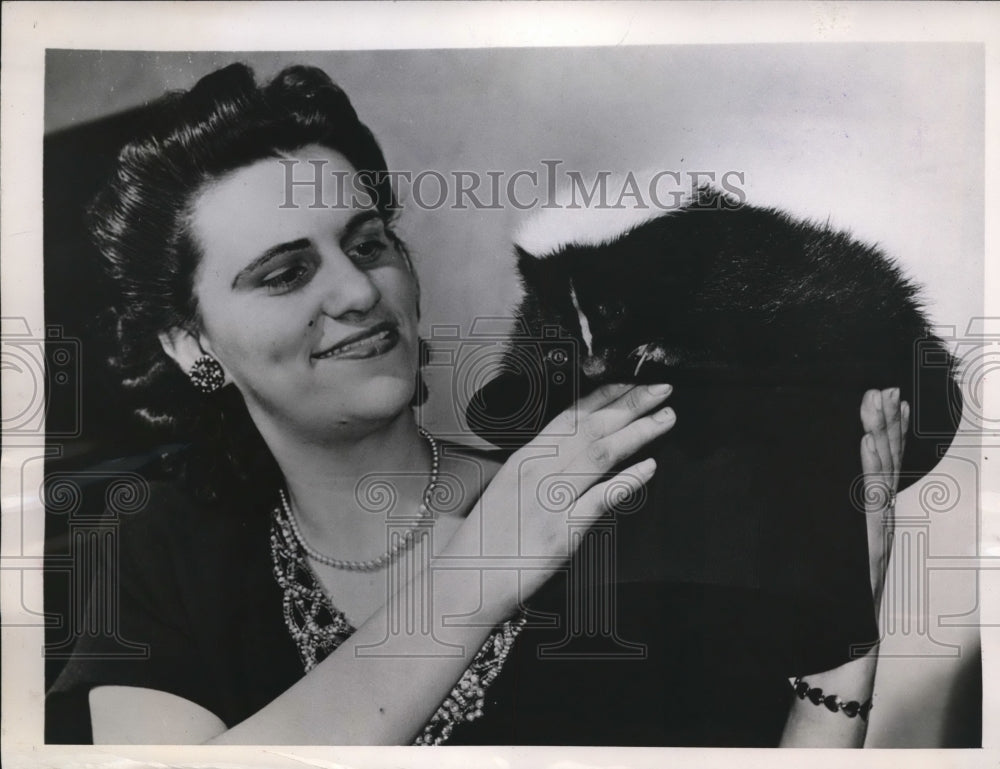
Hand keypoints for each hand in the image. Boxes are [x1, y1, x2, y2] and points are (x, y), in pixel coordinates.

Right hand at [455, 383, 675, 613]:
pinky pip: (601, 500)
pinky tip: (649, 467)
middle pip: (592, 428)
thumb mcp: (507, 489)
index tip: (631, 382)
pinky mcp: (563, 532)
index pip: (571, 416)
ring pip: (601, 454)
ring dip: (638, 431)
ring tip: (665, 418)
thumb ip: (539, 469)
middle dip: (630, 404)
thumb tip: (572, 453)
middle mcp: (537, 472)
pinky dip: (628, 481)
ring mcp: (550, 500)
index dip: (605, 396)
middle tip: (660, 388)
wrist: (467, 580)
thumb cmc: (486, 540)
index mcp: (525, 458)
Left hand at [859, 387, 908, 610]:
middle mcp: (881, 510)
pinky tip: (866, 442)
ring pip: (880, 468)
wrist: (847, 624)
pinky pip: (869, 493)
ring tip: (878, 401)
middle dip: (887, 421)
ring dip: (879, 432)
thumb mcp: (845, 540)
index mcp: (875, 507)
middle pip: (888, 457)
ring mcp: (876, 519)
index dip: (891, 429)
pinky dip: (868, 465)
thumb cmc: (841, 583)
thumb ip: (847, 513)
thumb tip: (839, 485)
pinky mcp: (868, 531)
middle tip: (884, 389)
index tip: (891, 398)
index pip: (886, 460)